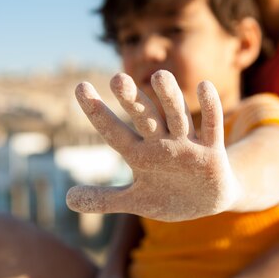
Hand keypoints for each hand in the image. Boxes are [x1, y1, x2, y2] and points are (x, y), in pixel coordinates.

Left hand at [66, 70, 239, 220]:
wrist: (207, 201)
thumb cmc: (169, 195)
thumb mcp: (136, 201)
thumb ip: (104, 199)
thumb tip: (66, 199)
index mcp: (140, 155)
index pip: (114, 132)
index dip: (98, 113)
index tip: (80, 87)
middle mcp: (161, 144)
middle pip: (145, 118)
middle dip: (133, 100)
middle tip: (117, 79)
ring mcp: (187, 145)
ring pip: (177, 117)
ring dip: (170, 98)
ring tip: (160, 76)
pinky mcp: (212, 151)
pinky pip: (212, 127)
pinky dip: (210, 107)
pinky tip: (203, 85)